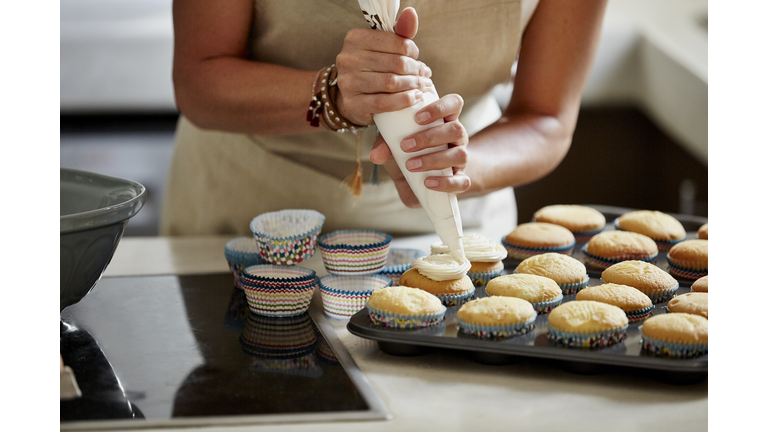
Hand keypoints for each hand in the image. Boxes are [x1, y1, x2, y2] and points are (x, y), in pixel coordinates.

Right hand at [334, 7, 433, 125]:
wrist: (353, 96)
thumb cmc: (372, 67)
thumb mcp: (383, 47)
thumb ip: (399, 32)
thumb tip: (411, 13)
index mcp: (356, 38)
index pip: (397, 42)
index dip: (413, 52)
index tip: (417, 59)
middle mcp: (348, 58)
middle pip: (396, 63)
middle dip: (416, 70)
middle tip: (425, 76)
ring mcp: (349, 82)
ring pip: (391, 83)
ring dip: (413, 85)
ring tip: (422, 86)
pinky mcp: (353, 103)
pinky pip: (384, 103)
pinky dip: (404, 100)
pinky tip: (415, 97)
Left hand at [369, 93, 470, 207]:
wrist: (417, 181)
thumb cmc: (407, 153)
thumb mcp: (393, 145)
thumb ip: (385, 145)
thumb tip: (375, 156)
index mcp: (444, 120)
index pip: (454, 103)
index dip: (440, 108)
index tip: (418, 118)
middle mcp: (457, 137)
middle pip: (456, 129)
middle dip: (429, 137)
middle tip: (405, 145)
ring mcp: (461, 158)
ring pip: (460, 154)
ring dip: (433, 159)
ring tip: (410, 166)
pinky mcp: (461, 179)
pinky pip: (462, 181)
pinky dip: (445, 182)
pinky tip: (428, 182)